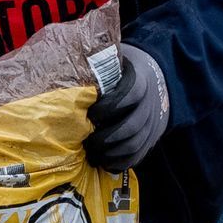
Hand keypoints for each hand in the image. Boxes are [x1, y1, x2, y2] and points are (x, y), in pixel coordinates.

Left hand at [85, 44, 169, 170]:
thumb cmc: (124, 69)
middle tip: (85, 141)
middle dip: (106, 137)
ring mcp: (153, 123)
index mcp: (141, 81)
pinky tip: (104, 163)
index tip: (89, 112)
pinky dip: (121, 162)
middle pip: (132, 126)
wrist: (156, 79)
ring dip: (111, 153)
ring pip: (135, 144)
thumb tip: (66, 63)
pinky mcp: (152, 138)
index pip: (130, 94)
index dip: (109, 106)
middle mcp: (151, 104)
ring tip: (91, 155)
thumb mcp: (116, 60)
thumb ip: (99, 64)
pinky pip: (138, 155)